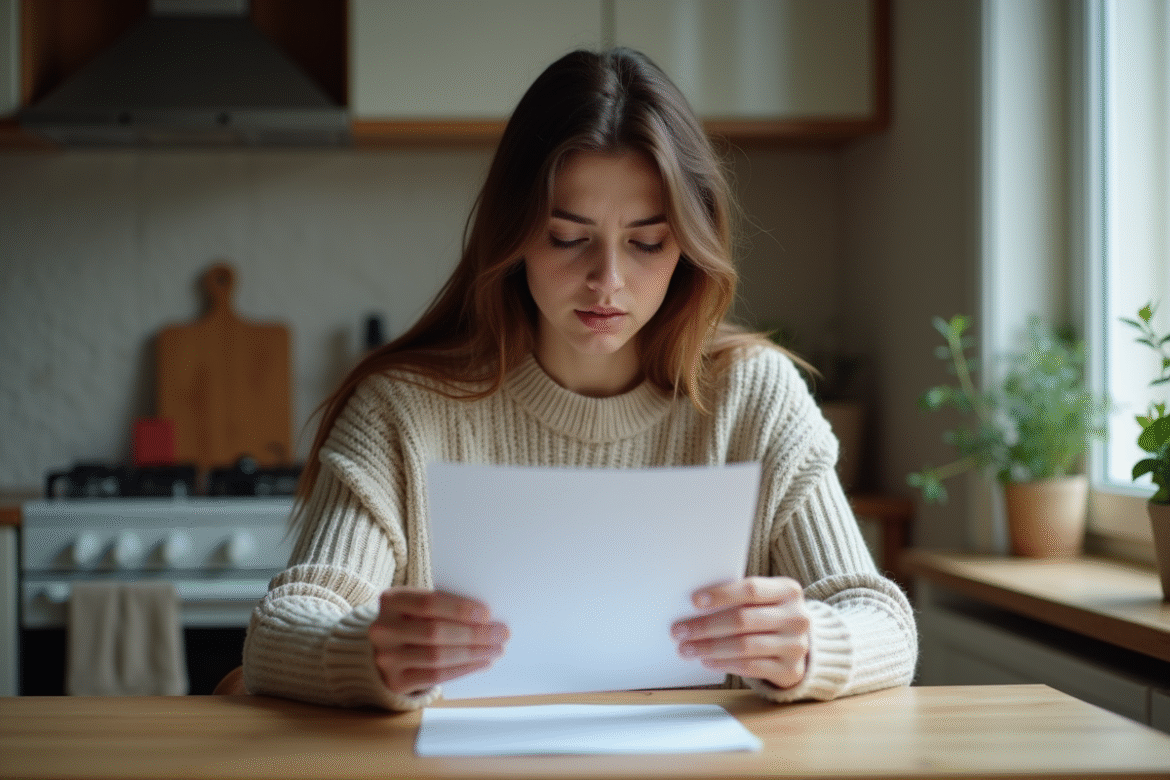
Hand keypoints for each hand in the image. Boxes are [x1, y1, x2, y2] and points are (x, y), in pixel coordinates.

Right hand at [368, 587, 508, 695]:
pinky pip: (435, 676)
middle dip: (474, 634)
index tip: (487, 614)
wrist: (383, 649)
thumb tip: (486, 617)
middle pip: (436, 632)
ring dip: (473, 654)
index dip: (460, 609)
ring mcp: (386, 657)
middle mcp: (383, 628)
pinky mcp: (395, 680)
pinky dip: (463, 669)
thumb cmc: (412, 621)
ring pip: (438, 657)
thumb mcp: (418, 606)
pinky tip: (481, 663)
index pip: (430, 603)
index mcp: (391, 599)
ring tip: (496, 649)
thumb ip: (444, 607)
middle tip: (501, 633)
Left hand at [671, 576, 810, 689]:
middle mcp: (796, 617)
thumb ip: (739, 598)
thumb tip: (694, 605)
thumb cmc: (770, 614)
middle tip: (679, 631)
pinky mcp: (790, 670)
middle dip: (706, 626)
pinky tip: (707, 661)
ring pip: (744, 646)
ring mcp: (796, 645)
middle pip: (743, 620)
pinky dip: (724, 664)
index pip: (751, 590)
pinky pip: (750, 667)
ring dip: (710, 648)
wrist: (799, 644)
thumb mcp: (764, 599)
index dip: (721, 595)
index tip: (694, 601)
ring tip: (687, 649)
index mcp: (788, 591)